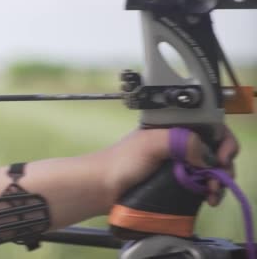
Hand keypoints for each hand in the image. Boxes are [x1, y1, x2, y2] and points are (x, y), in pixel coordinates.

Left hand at [102, 127, 237, 206]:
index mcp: (173, 127)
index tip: (223, 156)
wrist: (102, 188)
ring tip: (213, 194)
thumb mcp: (151, 143)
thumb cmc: (122, 161)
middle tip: (218, 180)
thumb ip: (180, 141)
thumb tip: (207, 156)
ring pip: (210, 168)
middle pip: (214, 149)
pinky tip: (210, 199)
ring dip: (219, 180)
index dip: (222, 140)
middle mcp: (179, 143)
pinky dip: (210, 191)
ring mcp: (178, 164)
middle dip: (223, 164)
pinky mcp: (176, 183)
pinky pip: (201, 184)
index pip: (210, 127)